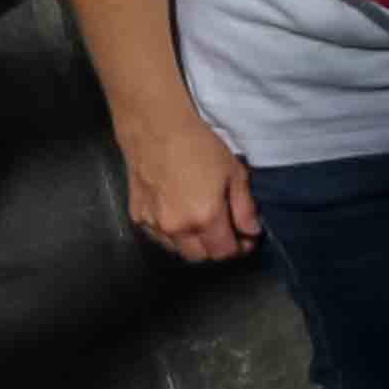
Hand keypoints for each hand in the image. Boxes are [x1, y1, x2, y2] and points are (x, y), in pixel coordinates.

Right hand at [117, 105, 255, 261]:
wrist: (156, 131)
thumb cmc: (201, 148)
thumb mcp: (235, 174)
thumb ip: (244, 209)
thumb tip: (251, 232)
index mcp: (204, 218)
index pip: (224, 252)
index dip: (239, 248)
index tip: (245, 238)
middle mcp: (177, 228)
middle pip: (200, 257)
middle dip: (216, 249)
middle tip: (226, 231)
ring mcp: (153, 225)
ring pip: (178, 250)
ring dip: (194, 244)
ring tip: (204, 223)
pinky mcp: (137, 217)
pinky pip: (159, 237)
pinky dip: (172, 235)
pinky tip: (181, 216)